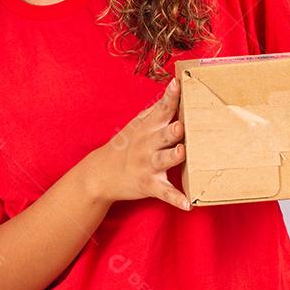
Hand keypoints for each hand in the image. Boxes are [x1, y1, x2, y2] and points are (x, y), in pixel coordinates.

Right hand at [89, 77, 190, 210]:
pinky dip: (176, 199)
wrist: (101, 174)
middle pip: (163, 135)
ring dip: (173, 157)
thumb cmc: (125, 146)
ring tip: (182, 152)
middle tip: (182, 125)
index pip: (161, 110)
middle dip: (172, 130)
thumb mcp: (137, 125)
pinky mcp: (149, 185)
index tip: (178, 84)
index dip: (171, 97)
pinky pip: (165, 193)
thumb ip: (156, 109)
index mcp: (147, 128)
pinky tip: (188, 204)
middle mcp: (147, 145)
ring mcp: (148, 166)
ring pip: (163, 160)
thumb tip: (174, 88)